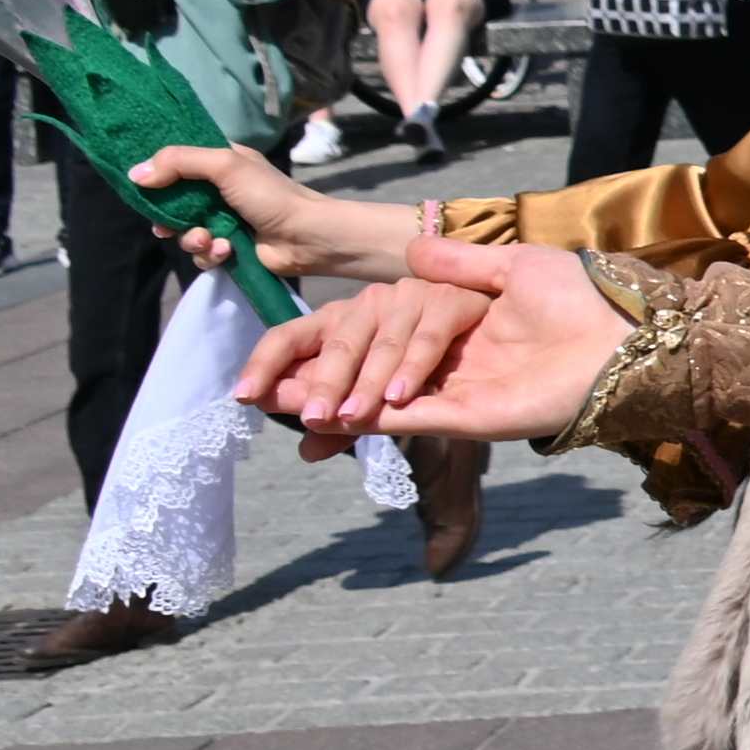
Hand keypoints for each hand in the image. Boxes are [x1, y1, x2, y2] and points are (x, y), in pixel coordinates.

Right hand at [131, 144, 425, 289]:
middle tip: (165, 226)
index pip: (176, 161)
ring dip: (192, 239)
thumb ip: (179, 162)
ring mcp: (223, 220)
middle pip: (172, 201)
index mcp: (219, 162)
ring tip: (208, 240)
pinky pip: (203, 254)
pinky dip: (212, 254)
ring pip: (184, 232)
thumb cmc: (271, 196)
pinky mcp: (229, 248)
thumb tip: (136, 175)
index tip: (140, 181)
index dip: (157, 171)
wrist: (308, 238)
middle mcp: (218, 189)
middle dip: (167, 217)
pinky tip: (228, 251)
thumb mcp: (225, 166)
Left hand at [242, 271, 500, 438]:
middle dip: (320, 384)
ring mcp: (409, 297)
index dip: (264, 365)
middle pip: (334, 343)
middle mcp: (368, 304)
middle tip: (312, 418)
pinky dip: (412, 368)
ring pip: (378, 343)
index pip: (288, 337)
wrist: (505, 333)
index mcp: (341, 323)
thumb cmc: (435, 364)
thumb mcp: (384, 396)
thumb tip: (306, 452)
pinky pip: (425, 338)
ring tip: (353, 417)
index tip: (244, 398)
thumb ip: (349, 421)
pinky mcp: (449, 298)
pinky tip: (400, 397)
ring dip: (365, 384)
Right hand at [277, 232, 632, 439]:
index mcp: (448, 322)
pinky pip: (415, 417)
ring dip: (332, 402)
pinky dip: (377, 417)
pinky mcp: (473, 416)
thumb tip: (411, 249)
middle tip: (260, 394)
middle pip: (362, 369)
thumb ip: (460, 264)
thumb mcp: (516, 266)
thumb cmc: (581, 298)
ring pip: (378, 400)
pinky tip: (336, 417)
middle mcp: (445, 361)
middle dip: (312, 380)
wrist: (627, 336)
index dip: (321, 345)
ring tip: (283, 408)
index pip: (368, 330)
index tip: (278, 359)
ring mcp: (455, 390)